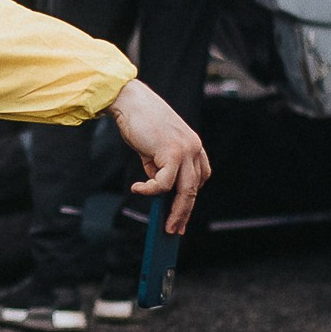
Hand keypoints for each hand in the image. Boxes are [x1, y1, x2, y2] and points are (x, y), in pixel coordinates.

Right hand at [105, 80, 210, 233]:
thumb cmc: (140, 122)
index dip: (191, 198)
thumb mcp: (154, 150)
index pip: (200, 178)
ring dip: (175, 212)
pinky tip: (137, 188)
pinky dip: (150, 190)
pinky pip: (163, 183)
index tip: (182, 215)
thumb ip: (159, 168)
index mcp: (193, 146)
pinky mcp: (172, 152)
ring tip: (164, 225)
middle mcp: (194, 148)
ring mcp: (186, 150)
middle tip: (175, 230)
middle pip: (194, 189)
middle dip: (184, 213)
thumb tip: (158, 192)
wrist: (130, 101)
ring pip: (185, 191)